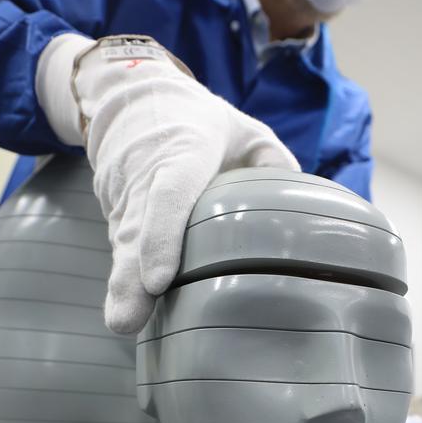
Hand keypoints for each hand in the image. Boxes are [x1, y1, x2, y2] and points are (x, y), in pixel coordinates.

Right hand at [36, 35, 299, 333]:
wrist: (130, 99)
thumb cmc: (200, 123)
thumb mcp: (245, 130)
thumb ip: (274, 165)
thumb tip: (305, 214)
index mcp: (185, 148)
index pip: (171, 192)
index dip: (162, 236)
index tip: (160, 280)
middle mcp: (147, 173)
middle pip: (138, 228)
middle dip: (132, 276)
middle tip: (129, 319)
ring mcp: (126, 196)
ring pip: (123, 243)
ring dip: (122, 286)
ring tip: (124, 323)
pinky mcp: (116, 214)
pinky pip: (122, 249)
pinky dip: (124, 281)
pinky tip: (128, 314)